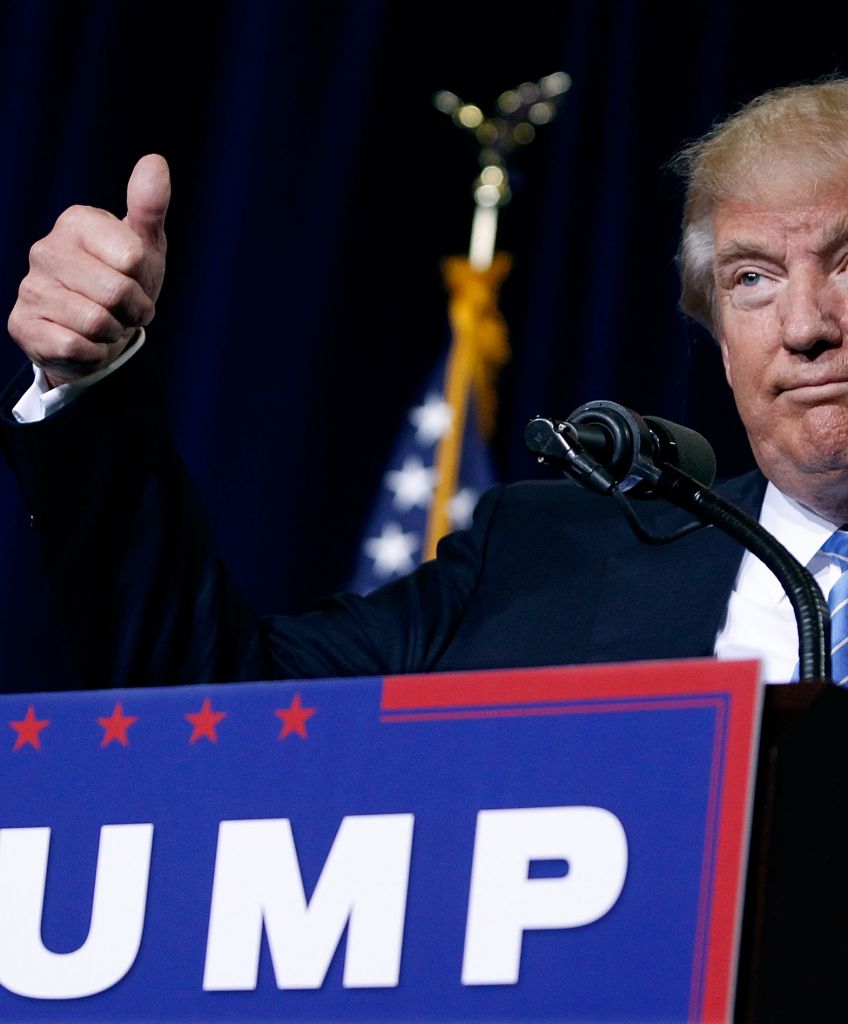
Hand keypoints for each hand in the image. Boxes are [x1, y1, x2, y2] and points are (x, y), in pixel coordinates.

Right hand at [7, 154, 170, 388]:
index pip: (132, 257)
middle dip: (132, 311)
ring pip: (96, 322)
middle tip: (125, 311)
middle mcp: (45, 249)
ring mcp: (29, 287)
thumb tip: (155, 161)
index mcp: (76, 222)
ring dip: (112, 333)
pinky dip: (92, 352)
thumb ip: (149, 207)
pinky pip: (73, 346)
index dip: (144, 281)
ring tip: (106, 325)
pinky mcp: (21, 324)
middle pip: (116, 292)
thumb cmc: (124, 282)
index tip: (136, 282)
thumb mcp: (145, 247)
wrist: (99, 333)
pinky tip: (86, 342)